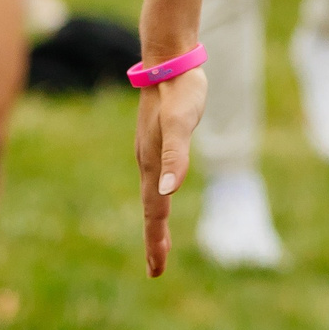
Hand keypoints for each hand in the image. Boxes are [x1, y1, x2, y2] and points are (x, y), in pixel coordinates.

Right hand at [136, 62, 207, 275]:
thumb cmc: (179, 91)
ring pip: (151, 194)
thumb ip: (176, 156)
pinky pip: (156, 178)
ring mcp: (149, 151)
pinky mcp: (155, 139)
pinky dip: (158, 196)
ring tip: (161, 241)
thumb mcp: (180, 124)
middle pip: (150, 209)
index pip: (155, 212)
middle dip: (154, 239)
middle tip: (157, 268)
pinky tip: (163, 193)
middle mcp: (147, 162)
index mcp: (152, 164)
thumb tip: (169, 192)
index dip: (156, 241)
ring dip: (155, 221)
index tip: (157, 270)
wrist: (168, 60)